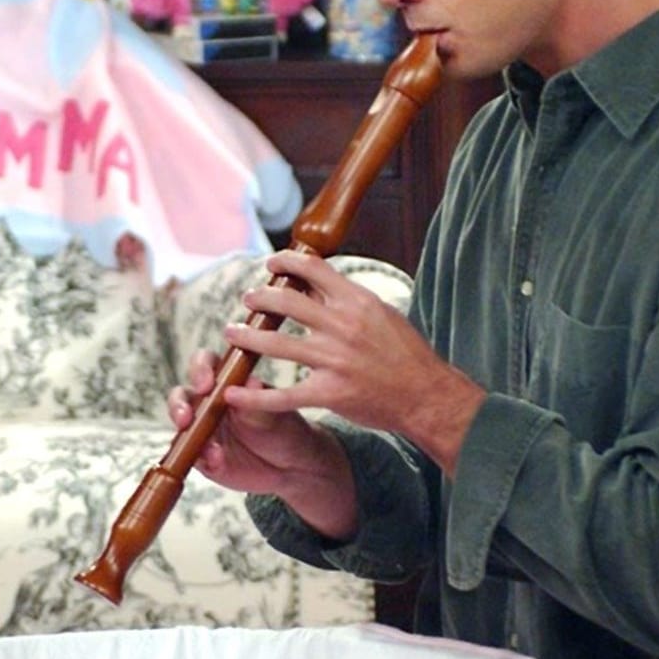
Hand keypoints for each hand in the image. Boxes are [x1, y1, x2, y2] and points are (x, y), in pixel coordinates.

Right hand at [167, 348, 358, 539]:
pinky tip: (218, 461)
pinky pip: (194, 457)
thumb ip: (258, 399)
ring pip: (181, 429)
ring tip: (208, 446)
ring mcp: (203, 431)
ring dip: (187, 435)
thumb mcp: (275, 414)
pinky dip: (203, 459)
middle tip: (186, 416)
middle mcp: (209, 404)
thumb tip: (250, 380)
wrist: (293, 466)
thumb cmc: (285, 429)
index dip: (200, 370)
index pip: (205, 365)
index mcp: (226, 382)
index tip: (206, 384)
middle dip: (179, 404)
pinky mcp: (203, 458)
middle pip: (182, 396)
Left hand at [220, 249, 483, 474]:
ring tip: (231, 333)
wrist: (427, 396)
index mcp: (357, 301)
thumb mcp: (383, 314)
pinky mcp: (328, 393)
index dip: (286, 262)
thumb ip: (350, 301)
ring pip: (276, 343)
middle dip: (260, 296)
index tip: (271, 263)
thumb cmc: (408, 354)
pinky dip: (253, 396)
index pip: (313, 268)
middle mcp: (342, 326)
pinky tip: (231, 394)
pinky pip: (281, 395)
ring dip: (247, 336)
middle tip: (247, 297)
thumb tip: (320, 284)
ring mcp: (333, 360)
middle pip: (287, 300)